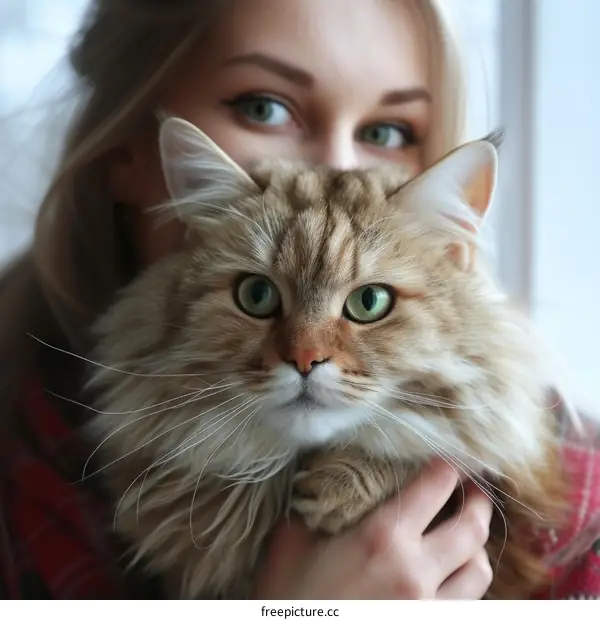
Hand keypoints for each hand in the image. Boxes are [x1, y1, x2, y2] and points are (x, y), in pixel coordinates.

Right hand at [252, 460, 493, 598]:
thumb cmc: (289, 598)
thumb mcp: (291, 541)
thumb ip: (313, 503)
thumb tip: (322, 474)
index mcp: (383, 538)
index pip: (436, 485)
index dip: (449, 466)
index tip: (448, 460)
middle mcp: (415, 572)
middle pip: (472, 528)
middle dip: (479, 501)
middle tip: (472, 490)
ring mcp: (427, 609)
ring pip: (479, 571)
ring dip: (477, 547)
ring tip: (465, 535)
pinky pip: (467, 605)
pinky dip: (466, 584)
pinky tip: (450, 576)